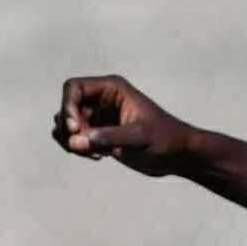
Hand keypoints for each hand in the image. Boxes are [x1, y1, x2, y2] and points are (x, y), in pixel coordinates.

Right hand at [51, 74, 191, 175]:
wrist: (179, 156)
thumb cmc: (166, 140)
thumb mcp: (141, 138)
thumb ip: (110, 137)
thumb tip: (77, 140)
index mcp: (112, 88)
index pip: (73, 88)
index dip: (67, 106)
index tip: (76, 128)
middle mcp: (102, 99)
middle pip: (66, 107)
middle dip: (69, 128)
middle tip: (84, 148)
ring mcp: (99, 117)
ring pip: (67, 123)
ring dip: (70, 139)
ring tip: (93, 154)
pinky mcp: (100, 134)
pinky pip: (75, 138)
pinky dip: (77, 148)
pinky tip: (98, 157)